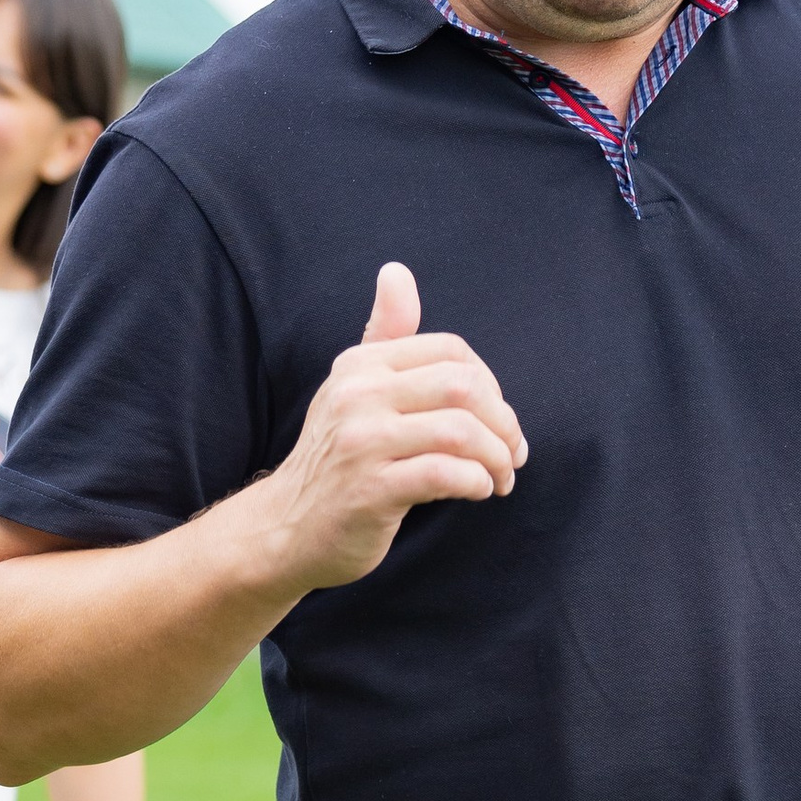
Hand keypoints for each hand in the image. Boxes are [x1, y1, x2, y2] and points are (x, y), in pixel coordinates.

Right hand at [248, 263, 526, 594]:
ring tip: (501, 478)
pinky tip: (478, 491)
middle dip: (503, 422)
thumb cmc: (337, 459)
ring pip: (460, 431)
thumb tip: (397, 272)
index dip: (490, 384)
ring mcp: (361, 442)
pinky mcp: (370, 490)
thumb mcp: (354, 390)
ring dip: (497, 457)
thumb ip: (384, 334)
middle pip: (463, 386)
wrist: (287, 528)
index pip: (451, 351)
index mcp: (361, 366)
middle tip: (513, 454)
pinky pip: (445, 474)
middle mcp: (357, 395)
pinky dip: (476, 482)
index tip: (496, 419)